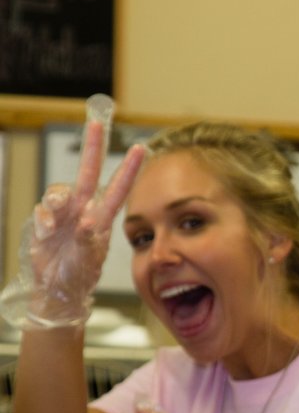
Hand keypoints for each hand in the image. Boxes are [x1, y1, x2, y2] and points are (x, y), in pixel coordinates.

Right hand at [0, 116, 145, 329]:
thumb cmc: (79, 274)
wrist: (56, 290)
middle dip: (92, 147)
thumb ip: (89, 240)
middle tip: (96, 122)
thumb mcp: (91, 258)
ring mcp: (63, 214)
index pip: (118, 188)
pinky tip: (49, 232)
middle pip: (87, 173)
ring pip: (60, 189)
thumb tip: (87, 223)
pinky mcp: (44, 222)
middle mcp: (83, 210)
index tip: (142, 148)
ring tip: (58, 221)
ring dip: (58, 198)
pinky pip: (43, 211)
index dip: (128, 169)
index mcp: (101, 217)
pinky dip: (45, 219)